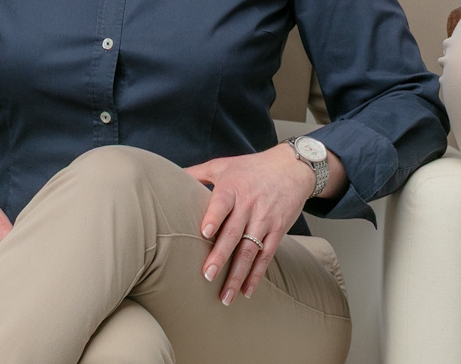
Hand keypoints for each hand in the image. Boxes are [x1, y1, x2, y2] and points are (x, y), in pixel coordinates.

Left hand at [183, 145, 334, 305]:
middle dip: (220, 256)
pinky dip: (257, 275)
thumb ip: (197, 173)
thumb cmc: (251, 167)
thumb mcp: (223, 165)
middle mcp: (249, 205)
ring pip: (250, 250)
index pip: (222, 203)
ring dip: (237, 274)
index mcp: (232, 188)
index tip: (204, 233)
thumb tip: (168, 177)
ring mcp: (265, 220)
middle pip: (234, 233)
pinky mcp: (278, 231)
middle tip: (207, 276)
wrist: (292, 167)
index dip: (214, 217)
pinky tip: (246, 291)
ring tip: (225, 296)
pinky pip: (266, 256)